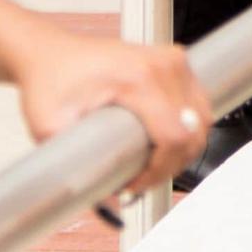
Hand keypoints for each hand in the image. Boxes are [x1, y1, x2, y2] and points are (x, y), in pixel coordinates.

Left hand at [7, 20, 211, 193]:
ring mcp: (173, 61)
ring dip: (181, 149)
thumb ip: (71, 164)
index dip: (159, 171)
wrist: (50, 52)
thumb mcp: (51, 125)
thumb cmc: (50, 81)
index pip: (175, 136)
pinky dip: (186, 130)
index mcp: (138, 78)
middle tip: (139, 179)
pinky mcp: (174, 63)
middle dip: (170, 165)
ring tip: (149, 163)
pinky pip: (197, 105)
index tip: (134, 185)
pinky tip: (161, 142)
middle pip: (194, 132)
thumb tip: (100, 199)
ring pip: (201, 121)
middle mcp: (162, 65)